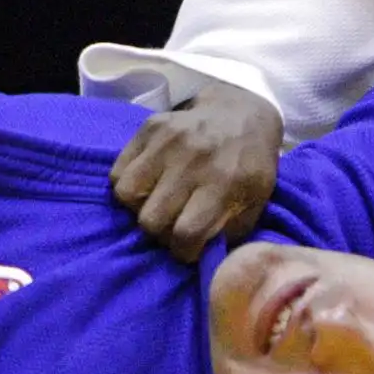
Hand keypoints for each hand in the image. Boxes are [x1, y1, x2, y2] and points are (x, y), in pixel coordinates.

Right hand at [110, 80, 283, 261]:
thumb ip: (229, 233)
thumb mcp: (255, 202)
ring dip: (139, 208)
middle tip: (172, 225)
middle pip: (150, 220)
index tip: (188, 247)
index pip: (185, 234)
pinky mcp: (150, 127)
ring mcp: (169, 141)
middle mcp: (194, 160)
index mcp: (225, 182)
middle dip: (160, 233)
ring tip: (158, 203)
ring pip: (126, 195)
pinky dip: (128, 184)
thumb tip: (201, 259)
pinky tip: (149, 184)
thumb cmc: (249, 166)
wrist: (243, 113)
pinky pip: (118, 171)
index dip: (183, 251)